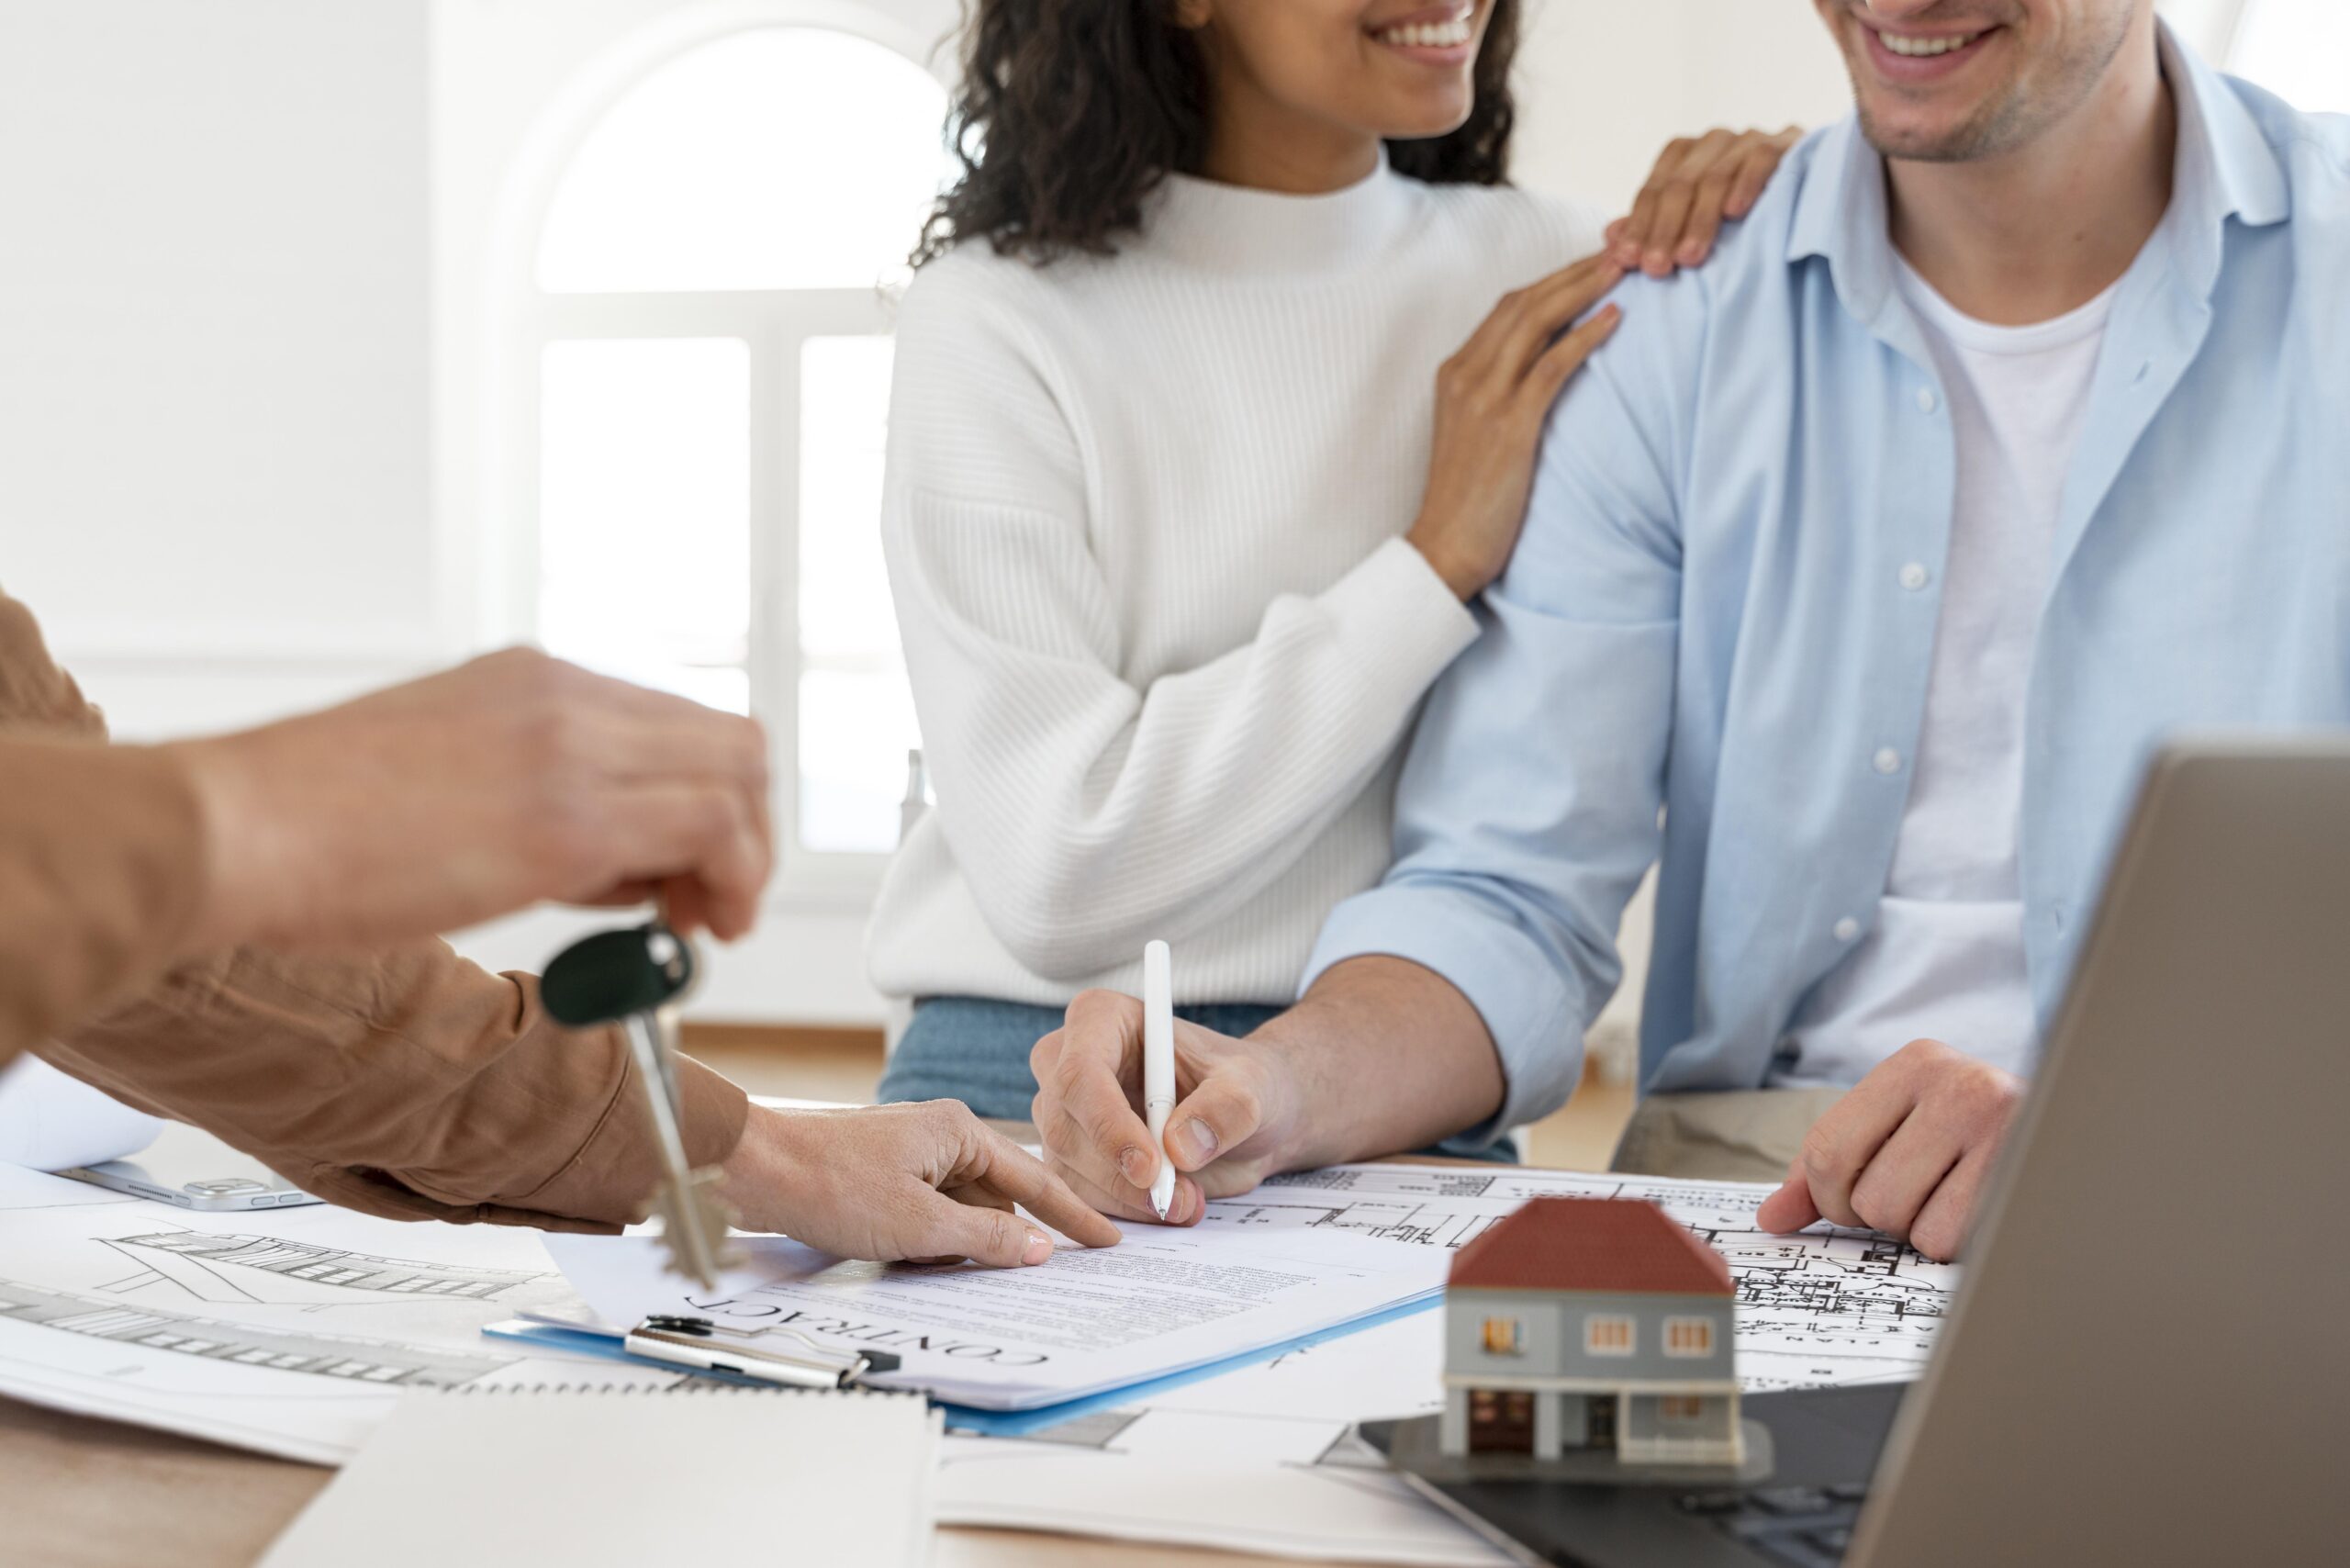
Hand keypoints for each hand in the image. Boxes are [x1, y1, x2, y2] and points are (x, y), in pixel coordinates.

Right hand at [171, 649, 773, 951]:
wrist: (230, 829)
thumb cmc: (306, 825)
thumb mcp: (443, 774)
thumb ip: (532, 796)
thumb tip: (612, 864)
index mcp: (531, 680)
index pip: (676, 723)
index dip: (707, 800)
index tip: (688, 869)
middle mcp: (564, 696)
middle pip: (729, 741)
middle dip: (745, 830)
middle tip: (713, 904)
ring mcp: (572, 749)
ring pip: (735, 776)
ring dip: (744, 860)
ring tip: (702, 924)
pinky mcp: (569, 819)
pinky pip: (708, 828)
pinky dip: (730, 879)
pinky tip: (687, 928)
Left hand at [720, 1101, 1122, 1266]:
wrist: (753, 1171)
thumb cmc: (828, 1183)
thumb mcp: (919, 1223)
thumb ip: (985, 1237)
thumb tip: (1037, 1250)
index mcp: (959, 1131)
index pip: (1035, 1180)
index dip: (1074, 1215)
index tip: (1108, 1238)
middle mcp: (940, 1136)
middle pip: (999, 1197)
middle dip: (1011, 1236)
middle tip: (1048, 1269)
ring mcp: (911, 1157)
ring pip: (962, 1210)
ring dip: (964, 1244)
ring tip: (959, 1267)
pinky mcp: (885, 1178)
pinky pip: (931, 1215)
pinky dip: (934, 1242)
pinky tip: (921, 1262)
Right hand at [1030, 990, 1303, 1224]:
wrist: (1244, 1121)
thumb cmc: (1242, 1085)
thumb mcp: (1252, 1088)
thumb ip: (1225, 1109)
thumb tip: (1179, 1147)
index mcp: (1101, 1019)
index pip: (1081, 1073)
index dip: (1108, 1125)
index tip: (1151, 1168)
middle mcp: (1066, 1062)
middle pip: (1065, 1127)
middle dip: (1120, 1176)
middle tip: (1181, 1199)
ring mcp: (1061, 1113)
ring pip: (1066, 1170)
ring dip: (1127, 1201)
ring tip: (1188, 1200)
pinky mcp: (1067, 1156)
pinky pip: (1073, 1198)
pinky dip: (1118, 1214)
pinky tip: (1166, 1208)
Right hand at [1405, 255, 1625, 598]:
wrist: (1445, 547)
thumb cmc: (1467, 500)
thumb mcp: (1477, 434)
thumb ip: (1500, 396)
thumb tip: (1547, 372)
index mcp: (1455, 372)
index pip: (1508, 307)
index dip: (1553, 279)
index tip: (1591, 262)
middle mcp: (1465, 374)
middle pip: (1524, 302)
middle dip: (1573, 270)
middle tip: (1618, 247)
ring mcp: (1484, 397)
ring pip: (1536, 322)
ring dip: (1583, 289)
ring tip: (1624, 267)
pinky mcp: (1508, 424)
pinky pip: (1551, 365)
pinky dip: (1585, 337)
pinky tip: (1615, 318)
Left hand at [1607, 125, 1802, 276]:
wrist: (1815, 190)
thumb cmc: (1745, 216)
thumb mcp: (1695, 222)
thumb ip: (1655, 225)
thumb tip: (1610, 237)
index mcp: (1686, 155)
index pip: (1653, 190)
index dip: (1639, 226)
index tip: (1627, 263)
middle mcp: (1714, 142)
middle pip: (1679, 185)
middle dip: (1663, 229)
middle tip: (1655, 269)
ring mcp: (1750, 139)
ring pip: (1715, 176)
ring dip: (1699, 220)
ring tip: (1688, 257)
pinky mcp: (1788, 141)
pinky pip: (1761, 159)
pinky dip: (1746, 184)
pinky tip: (1735, 213)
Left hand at [1755, 1039, 2024, 1261]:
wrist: (2083, 1135)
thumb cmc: (1975, 1142)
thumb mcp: (1900, 1130)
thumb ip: (1828, 1169)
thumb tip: (1771, 1216)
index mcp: (1916, 1063)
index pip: (1827, 1149)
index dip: (1828, 1197)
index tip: (1851, 1202)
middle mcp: (1959, 1084)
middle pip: (1864, 1196)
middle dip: (1882, 1217)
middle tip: (1921, 1196)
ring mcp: (2001, 1128)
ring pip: (1905, 1224)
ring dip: (1922, 1230)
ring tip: (1958, 1197)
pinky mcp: (2028, 1177)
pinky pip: (1951, 1242)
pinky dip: (1958, 1245)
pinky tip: (1984, 1211)